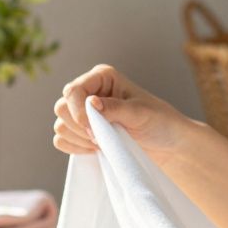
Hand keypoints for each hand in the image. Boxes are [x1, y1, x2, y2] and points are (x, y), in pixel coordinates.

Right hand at [52, 63, 199, 167]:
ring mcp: (82, 112)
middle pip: (61, 108)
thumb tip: (91, 103)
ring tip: (104, 143)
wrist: (166, 143)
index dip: (79, 112)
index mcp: (101, 78)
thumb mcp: (140, 113)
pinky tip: (96, 149)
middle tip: (103, 137)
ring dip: (79, 139)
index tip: (96, 130)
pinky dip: (76, 148)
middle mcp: (88, 91)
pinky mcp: (81, 132)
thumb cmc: (159, 121)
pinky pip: (62, 140)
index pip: (72, 91)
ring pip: (60, 125)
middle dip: (80, 127)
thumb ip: (115, 108)